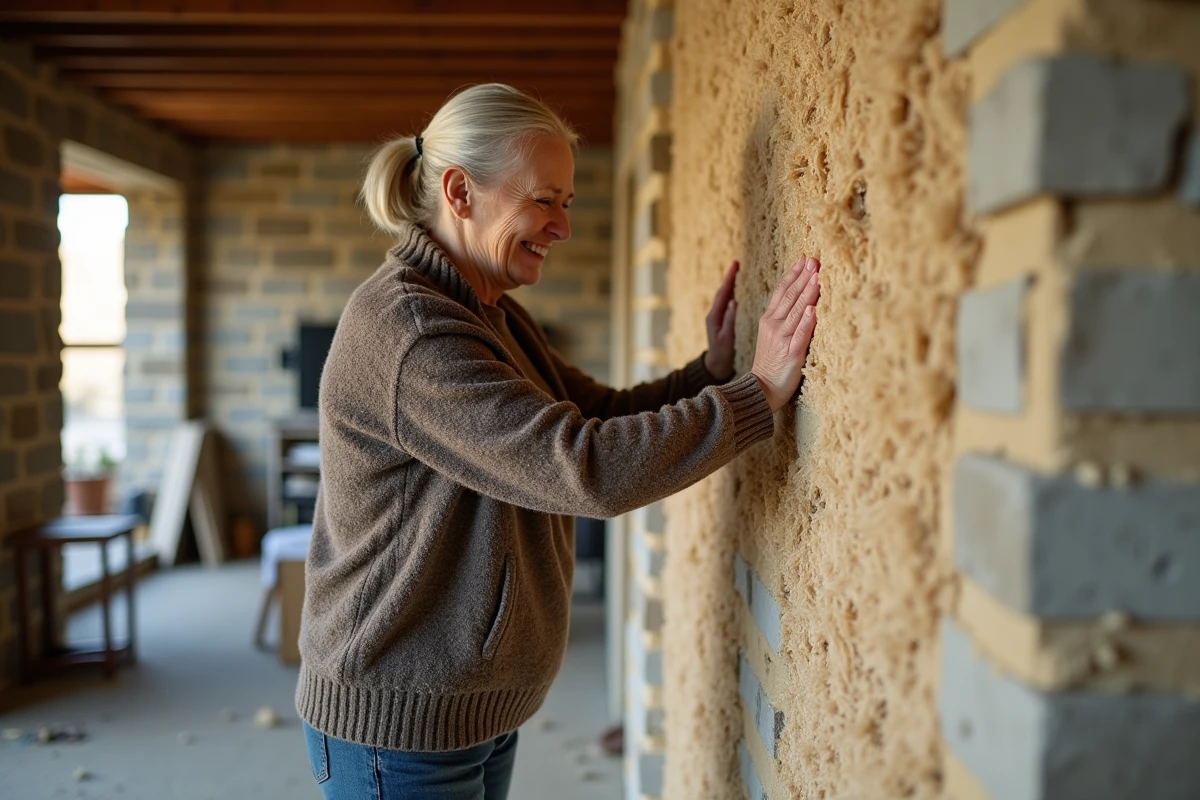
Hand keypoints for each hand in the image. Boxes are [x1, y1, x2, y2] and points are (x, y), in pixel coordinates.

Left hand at [703, 261, 738, 379]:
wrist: (715, 365)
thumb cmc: (721, 353)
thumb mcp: (726, 338)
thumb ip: (729, 320)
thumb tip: (733, 301)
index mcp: (714, 316)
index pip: (723, 293)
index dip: (729, 278)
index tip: (735, 265)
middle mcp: (714, 314)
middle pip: (723, 291)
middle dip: (729, 277)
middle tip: (737, 263)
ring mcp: (717, 316)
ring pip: (725, 296)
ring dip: (731, 283)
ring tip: (738, 271)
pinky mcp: (722, 320)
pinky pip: (727, 302)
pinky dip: (732, 293)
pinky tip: (738, 288)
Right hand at [751, 256, 820, 411]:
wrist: (761, 388)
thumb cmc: (771, 362)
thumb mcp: (773, 335)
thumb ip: (785, 317)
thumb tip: (803, 300)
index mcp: (769, 319)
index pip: (782, 291)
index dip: (794, 274)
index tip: (805, 259)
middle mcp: (774, 326)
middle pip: (790, 296)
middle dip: (804, 277)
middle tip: (815, 260)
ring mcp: (782, 339)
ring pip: (796, 311)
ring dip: (808, 293)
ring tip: (818, 276)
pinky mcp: (791, 354)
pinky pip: (800, 335)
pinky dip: (806, 322)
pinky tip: (812, 310)